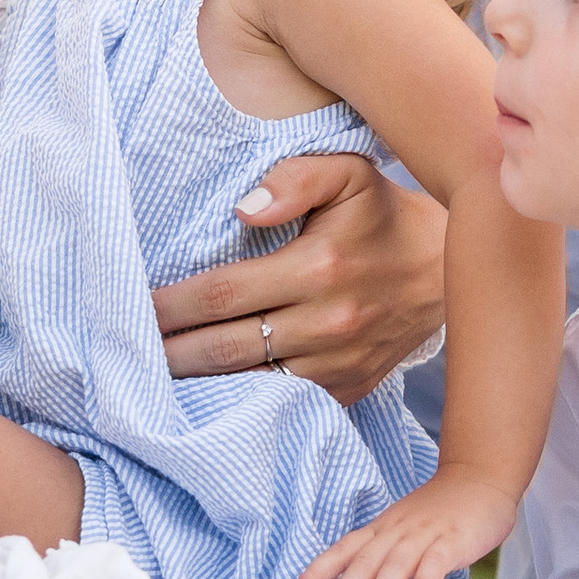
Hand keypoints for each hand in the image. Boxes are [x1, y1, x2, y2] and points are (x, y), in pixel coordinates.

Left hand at [152, 154, 447, 403]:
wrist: (453, 274)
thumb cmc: (383, 216)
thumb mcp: (348, 175)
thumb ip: (295, 178)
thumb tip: (243, 209)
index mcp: (319, 267)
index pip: (221, 294)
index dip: (170, 306)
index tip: (133, 308)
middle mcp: (328, 323)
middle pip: (223, 347)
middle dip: (167, 352)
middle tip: (124, 352)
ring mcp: (338, 364)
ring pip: (248, 385)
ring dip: (197, 385)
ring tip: (152, 379)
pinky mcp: (348, 389)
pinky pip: (282, 403)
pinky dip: (241, 403)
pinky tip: (207, 398)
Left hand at [295, 469, 517, 578]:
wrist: (480, 478)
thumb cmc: (439, 513)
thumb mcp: (403, 535)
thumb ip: (381, 568)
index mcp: (380, 530)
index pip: (342, 551)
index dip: (317, 573)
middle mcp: (396, 531)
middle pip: (363, 563)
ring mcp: (423, 534)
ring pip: (395, 566)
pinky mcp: (452, 540)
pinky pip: (434, 564)